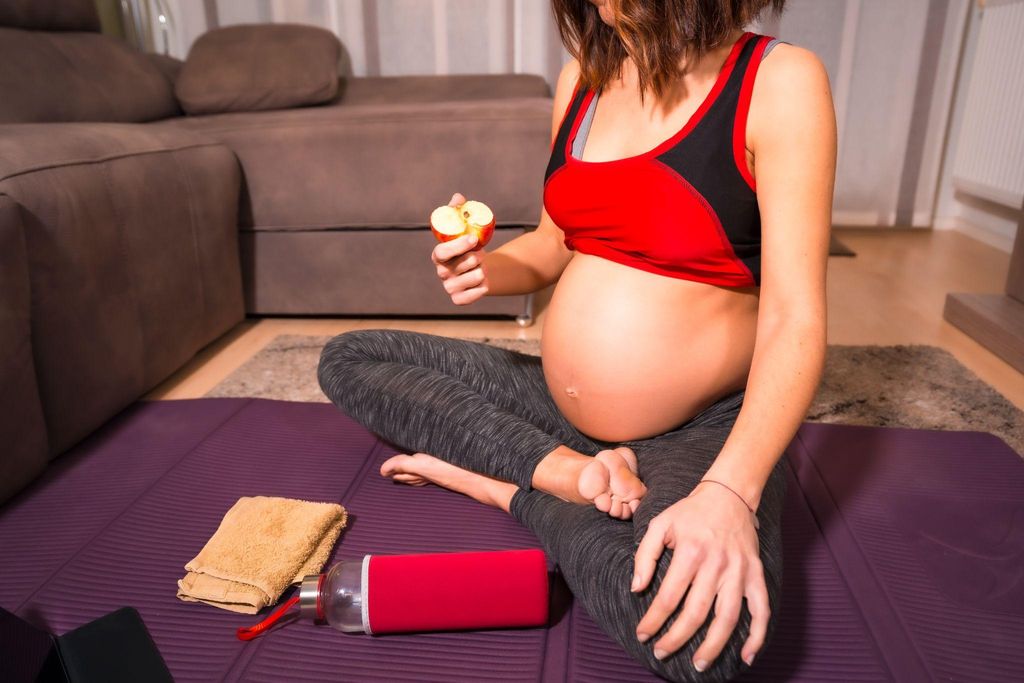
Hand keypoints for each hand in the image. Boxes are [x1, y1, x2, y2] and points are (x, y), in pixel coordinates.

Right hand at [431, 192, 489, 305]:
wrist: (480, 267)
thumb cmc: (471, 246)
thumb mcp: (465, 227)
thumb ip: (459, 211)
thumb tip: (458, 197)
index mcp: (438, 256)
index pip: (441, 252)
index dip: (457, 246)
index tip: (473, 239)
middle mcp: (441, 272)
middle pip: (460, 265)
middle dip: (475, 258)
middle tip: (480, 254)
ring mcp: (449, 287)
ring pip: (471, 278)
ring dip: (481, 271)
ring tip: (481, 267)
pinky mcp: (458, 299)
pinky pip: (471, 296)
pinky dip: (480, 289)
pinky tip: (482, 283)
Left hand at [631, 481, 766, 671]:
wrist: (728, 495)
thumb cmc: (689, 513)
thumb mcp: (660, 524)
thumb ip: (644, 555)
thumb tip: (636, 588)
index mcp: (690, 551)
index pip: (668, 596)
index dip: (654, 620)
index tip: (643, 635)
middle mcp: (716, 564)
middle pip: (696, 612)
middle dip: (676, 638)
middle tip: (662, 653)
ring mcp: (739, 571)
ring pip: (728, 617)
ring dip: (714, 646)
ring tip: (698, 665)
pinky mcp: (756, 574)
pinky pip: (762, 609)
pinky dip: (758, 635)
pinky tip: (746, 656)